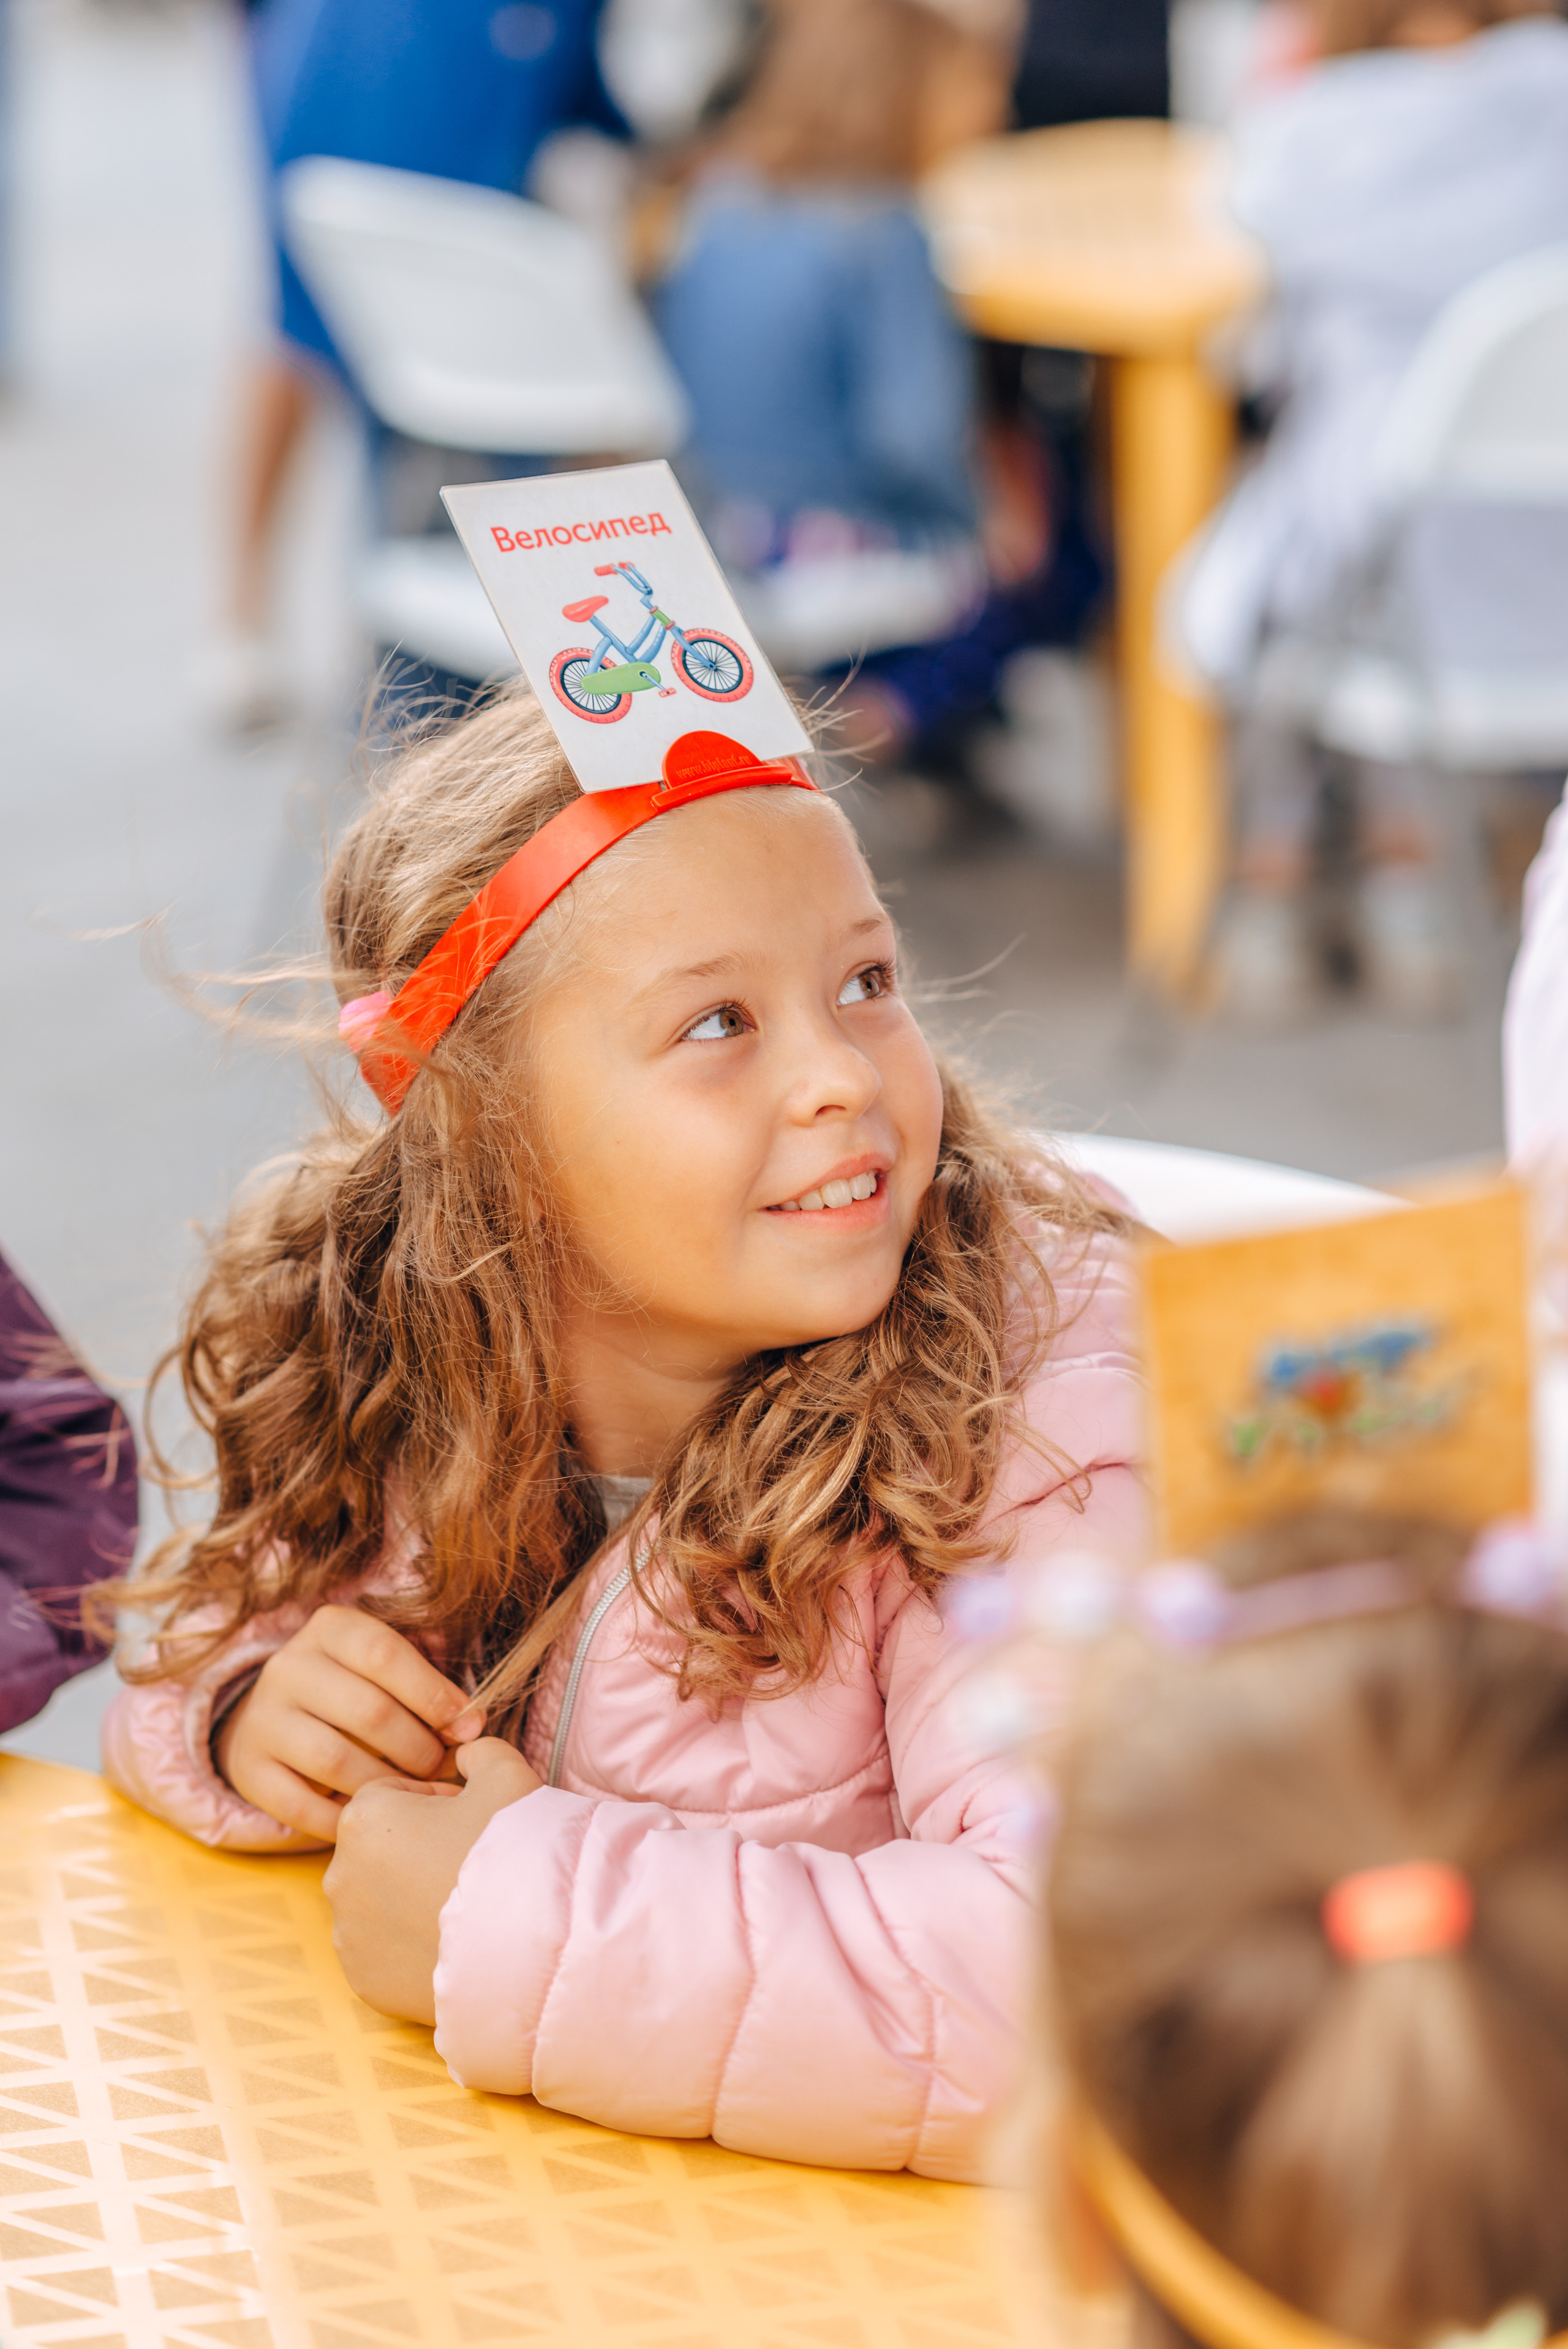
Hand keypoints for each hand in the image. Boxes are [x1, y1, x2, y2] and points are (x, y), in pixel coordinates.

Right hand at [217, 1603, 485, 1842]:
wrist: (276, 1718)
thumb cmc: (356, 1689)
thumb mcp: (386, 1668)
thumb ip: (429, 1687)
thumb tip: (472, 1725)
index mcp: (329, 1629)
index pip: (384, 1654)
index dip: (433, 1694)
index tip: (467, 1726)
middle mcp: (288, 1667)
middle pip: (367, 1711)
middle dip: (418, 1746)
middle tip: (442, 1767)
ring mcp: (262, 1719)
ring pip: (335, 1760)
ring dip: (387, 1784)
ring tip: (414, 1793)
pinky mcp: (248, 1771)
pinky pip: (301, 1806)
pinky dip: (345, 1818)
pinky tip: (373, 1816)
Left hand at [323, 1740, 541, 2022]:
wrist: (533, 1945)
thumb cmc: (515, 1850)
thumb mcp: (506, 1774)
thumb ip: (478, 1751)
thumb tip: (465, 1754)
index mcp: (364, 1818)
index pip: (392, 1794)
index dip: (436, 1801)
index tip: (471, 1820)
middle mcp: (340, 1876)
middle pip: (380, 1850)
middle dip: (417, 1851)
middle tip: (470, 1864)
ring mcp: (348, 1935)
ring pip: (378, 1902)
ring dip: (410, 1899)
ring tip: (465, 1909)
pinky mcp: (363, 1981)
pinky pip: (382, 1951)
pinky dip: (409, 1946)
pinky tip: (450, 1945)